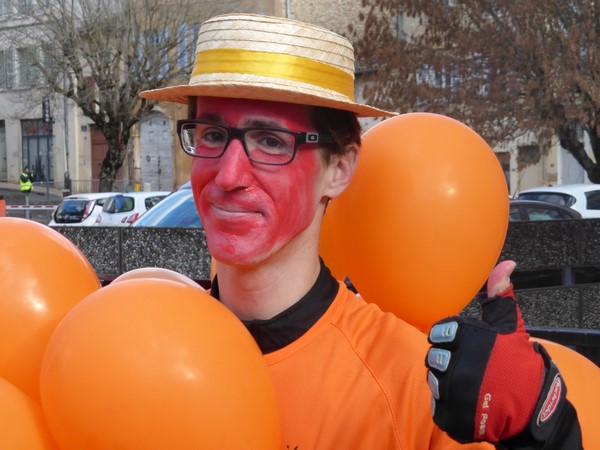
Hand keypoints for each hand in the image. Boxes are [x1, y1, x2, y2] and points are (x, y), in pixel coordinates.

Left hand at [425, 260, 566, 443]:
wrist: (532, 410)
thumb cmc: (517, 362)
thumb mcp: (510, 325)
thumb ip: (500, 295)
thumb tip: (506, 263)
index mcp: (468, 339)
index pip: (439, 331)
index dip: (451, 338)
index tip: (467, 346)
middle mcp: (457, 364)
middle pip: (433, 355)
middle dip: (448, 359)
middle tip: (470, 367)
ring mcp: (453, 392)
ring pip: (433, 379)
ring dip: (447, 381)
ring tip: (472, 385)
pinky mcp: (450, 415)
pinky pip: (436, 404)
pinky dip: (448, 404)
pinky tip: (468, 402)